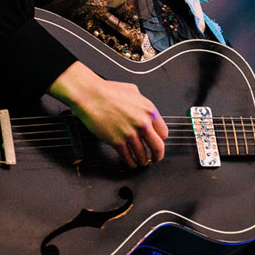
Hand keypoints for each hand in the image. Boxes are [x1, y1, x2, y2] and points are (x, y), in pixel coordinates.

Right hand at [48, 61, 168, 168]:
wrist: (90, 95)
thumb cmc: (108, 91)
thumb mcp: (133, 91)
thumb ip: (142, 103)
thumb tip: (144, 109)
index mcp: (149, 111)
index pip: (163, 132)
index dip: (160, 139)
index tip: (158, 141)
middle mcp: (142, 123)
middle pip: (158, 147)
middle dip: (158, 155)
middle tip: (156, 158)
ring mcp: (130, 134)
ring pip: (142, 155)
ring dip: (143, 161)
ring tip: (142, 162)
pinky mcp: (116, 141)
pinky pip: (127, 157)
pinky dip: (130, 162)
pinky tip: (131, 163)